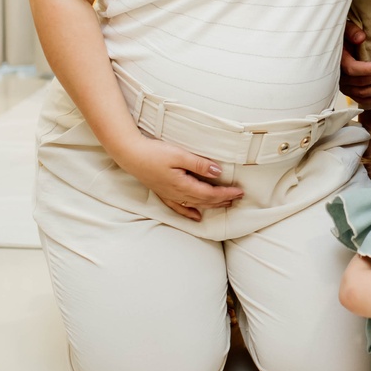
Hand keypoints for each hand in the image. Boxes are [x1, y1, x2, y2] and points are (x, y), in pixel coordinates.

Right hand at [117, 136, 243, 220]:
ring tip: (224, 205)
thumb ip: (199, 164)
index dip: (226, 194)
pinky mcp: (163, 192)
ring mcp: (169, 195)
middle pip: (205, 201)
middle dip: (222, 200)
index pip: (210, 193)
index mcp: (183, 185)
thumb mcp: (179, 155)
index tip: (239, 192)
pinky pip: (179, 207)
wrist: (131, 155)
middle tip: (237, 198)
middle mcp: (177, 194)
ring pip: (195, 204)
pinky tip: (196, 216)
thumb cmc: (154, 153)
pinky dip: (189, 213)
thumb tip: (217, 171)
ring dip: (211, 205)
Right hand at [339, 21, 370, 105]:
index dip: (366, 69)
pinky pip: (359, 98)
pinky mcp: (348, 90)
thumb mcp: (345, 27)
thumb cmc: (343, 36)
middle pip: (358, 82)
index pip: (351, 68)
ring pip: (360, 92)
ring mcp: (343, 84)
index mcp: (338, 59)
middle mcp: (338, 74)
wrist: (337, 44)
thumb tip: (361, 37)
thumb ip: (351, 31)